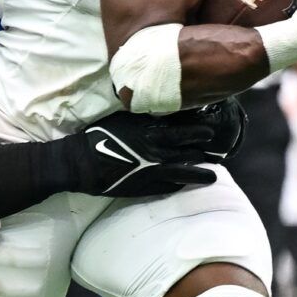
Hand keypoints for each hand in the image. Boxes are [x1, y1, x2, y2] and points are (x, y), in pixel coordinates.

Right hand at [70, 105, 230, 196]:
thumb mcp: (122, 118)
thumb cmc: (99, 136)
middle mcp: (157, 153)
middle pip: (189, 153)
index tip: (210, 132)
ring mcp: (153, 172)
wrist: (81, 163)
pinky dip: (180, 185)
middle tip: (215, 153)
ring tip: (213, 176)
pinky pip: (169, 186)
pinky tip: (187, 185)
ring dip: (201, 173)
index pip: (185, 132)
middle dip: (203, 153)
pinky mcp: (145, 187)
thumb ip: (143, 116)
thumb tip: (159, 110)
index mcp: (152, 133)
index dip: (200, 132)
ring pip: (185, 173)